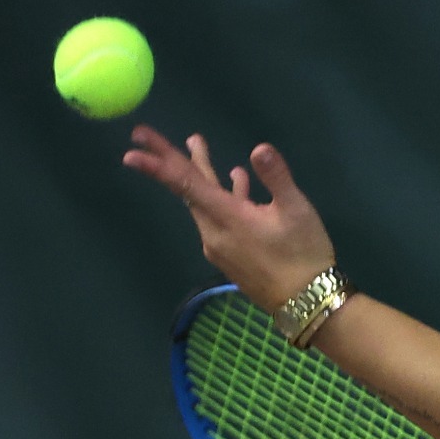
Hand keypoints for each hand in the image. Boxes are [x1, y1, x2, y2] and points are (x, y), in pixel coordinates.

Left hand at [121, 125, 336, 309]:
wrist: (307, 303)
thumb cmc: (304, 254)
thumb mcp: (297, 211)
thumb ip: (276, 177)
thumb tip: (259, 148)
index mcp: (228, 217)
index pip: (185, 184)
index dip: (159, 164)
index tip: (132, 150)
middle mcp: (214, 232)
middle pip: (188, 191)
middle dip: (172, 160)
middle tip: (143, 135)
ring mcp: (219, 247)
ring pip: (203, 204)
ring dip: (202, 176)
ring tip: (198, 147)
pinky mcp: (229, 257)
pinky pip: (217, 220)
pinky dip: (222, 197)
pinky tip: (237, 186)